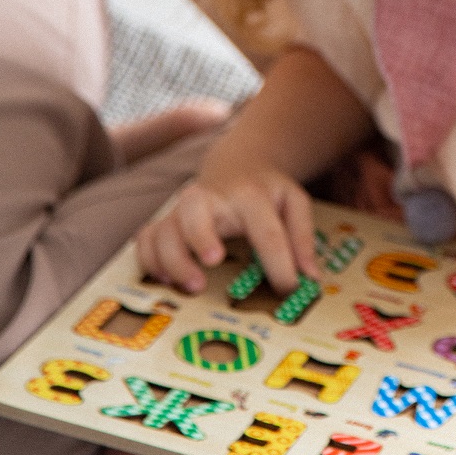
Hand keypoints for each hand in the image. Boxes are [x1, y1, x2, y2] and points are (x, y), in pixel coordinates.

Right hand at [136, 169, 318, 295]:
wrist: (236, 165)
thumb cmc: (266, 191)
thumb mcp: (293, 202)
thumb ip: (303, 236)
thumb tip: (310, 275)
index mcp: (249, 194)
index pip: (265, 231)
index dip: (279, 263)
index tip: (288, 289)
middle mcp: (210, 198)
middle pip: (194, 210)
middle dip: (199, 236)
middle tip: (213, 261)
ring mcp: (182, 210)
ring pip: (163, 229)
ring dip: (172, 259)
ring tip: (193, 286)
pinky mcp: (165, 223)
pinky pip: (145, 240)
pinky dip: (149, 260)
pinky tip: (166, 279)